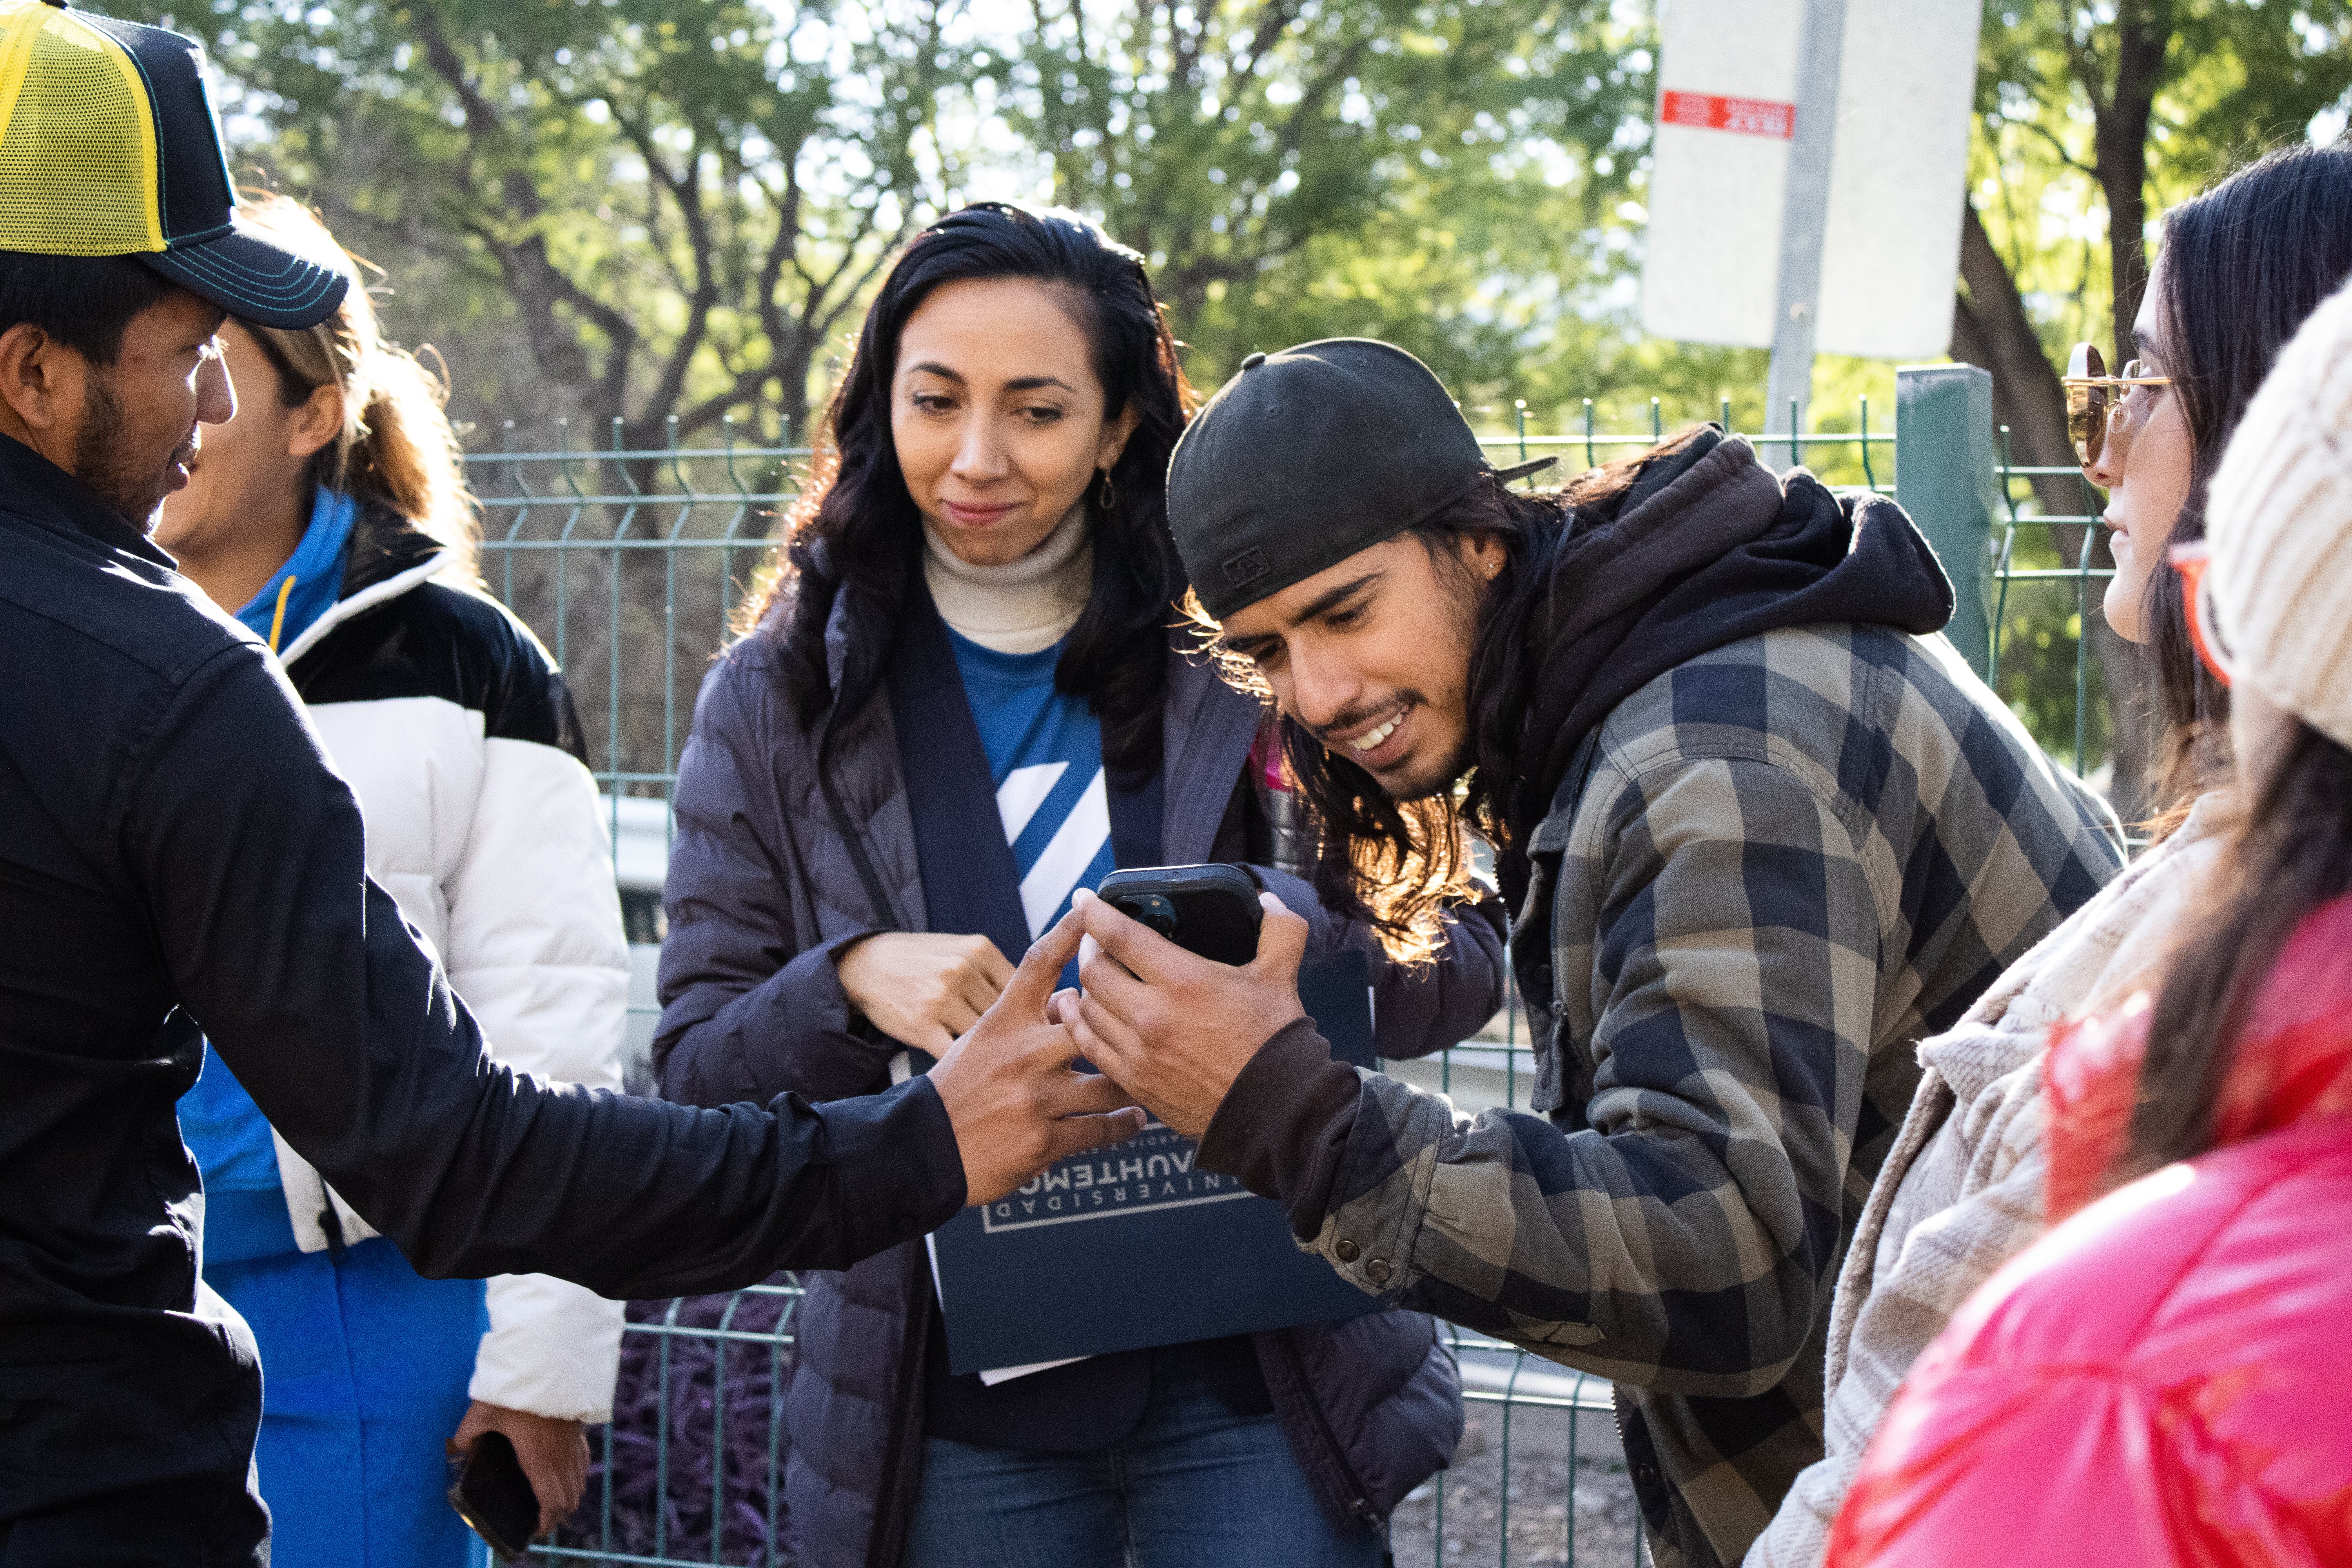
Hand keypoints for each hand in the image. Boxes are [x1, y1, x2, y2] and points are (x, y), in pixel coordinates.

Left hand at [449, 1400, 588, 1537]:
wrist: (551, 1356)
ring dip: (568, 1496)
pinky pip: (583, 1461)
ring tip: (551, 1499)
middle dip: (558, 1514)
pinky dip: (576, 1474)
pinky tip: (563, 1470)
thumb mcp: (483, 1410)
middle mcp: (561, 1455)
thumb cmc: (516, 1386)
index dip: (546, 1522)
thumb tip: (461, 1449)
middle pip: (570, 1498)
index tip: (535, 1529)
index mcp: (539, 1457)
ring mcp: (574, 1442)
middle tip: (540, 1519)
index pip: (552, 1502)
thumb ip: (468, 1434)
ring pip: (579, 1481)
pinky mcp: (580, 1428)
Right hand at [836, 931, 1014, 1053]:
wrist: (865, 964)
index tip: (1028, 1032)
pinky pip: (956, 1053)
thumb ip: (1000, 977)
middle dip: (1014, 1039)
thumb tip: (1054, 1005)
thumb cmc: (922, 963)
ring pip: (987, 1038)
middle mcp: (964, 970)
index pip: (1027, 990)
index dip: (1030, 1017)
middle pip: (1011, 1016)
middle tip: (1013, 1055)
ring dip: (991, 1055)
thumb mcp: (963, 954)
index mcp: (981, 950)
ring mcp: (942, 997)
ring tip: (989, 1064)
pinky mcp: (921, 1023)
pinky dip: (963, 1065)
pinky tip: (963, 1068)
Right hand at [927, 907, 1147, 1204]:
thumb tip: (1071, 1000)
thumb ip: (1026, 1020)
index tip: (1092, 910)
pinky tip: (1134, 1120)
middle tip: (1147, 1028)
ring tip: (1147, 1081)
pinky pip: (1101, 1129)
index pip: (1039, 963)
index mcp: (1003, 1021)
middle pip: (1091, 1022)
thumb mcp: (982, 1041)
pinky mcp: (1044, 1141)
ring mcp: (1035, 1097)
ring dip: (1133, 1084)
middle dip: (1119, 1025)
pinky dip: (1123, 1125)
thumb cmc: (957, 1091)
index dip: (1069, 932)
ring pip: (1109, 1083)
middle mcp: (1022, 1053)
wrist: (923, 1151)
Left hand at [1053, 888, 1308, 1138]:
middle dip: (1090, 948)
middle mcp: (1152, 1016)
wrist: (1276, 1112)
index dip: (1095, 912)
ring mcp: (1139, 1052)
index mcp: (1184, 981)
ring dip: (1084, 987)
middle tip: (1097, 940)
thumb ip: (1280, 930)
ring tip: (1094, 976)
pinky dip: (1080, 1026)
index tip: (1084, 899)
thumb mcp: (1281, 976)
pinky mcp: (1135, 1082)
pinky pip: (1090, 1047)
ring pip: (1086, 1009)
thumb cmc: (1276, 1043)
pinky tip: (1080, 1014)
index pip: (1120, 936)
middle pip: (1093, 970)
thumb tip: (1268, 901)